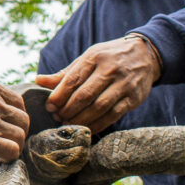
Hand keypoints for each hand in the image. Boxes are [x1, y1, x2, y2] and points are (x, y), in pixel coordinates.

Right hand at [0, 72, 29, 160]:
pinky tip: (3, 158)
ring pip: (20, 135)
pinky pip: (12, 150)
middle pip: (23, 119)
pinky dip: (10, 156)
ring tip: (7, 150)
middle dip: (19, 129)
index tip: (8, 122)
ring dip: (16, 144)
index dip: (15, 114)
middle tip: (10, 138)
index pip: (17, 101)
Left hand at [35, 35, 160, 133]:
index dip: (58, 96)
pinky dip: (98, 125)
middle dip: (67, 110)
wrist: (146, 55)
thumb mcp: (88, 58)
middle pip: (84, 95)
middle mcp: (110, 70)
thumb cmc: (109, 58)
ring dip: (80, 119)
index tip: (49, 106)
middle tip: (57, 118)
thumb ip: (65, 73)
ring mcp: (123, 84)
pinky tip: (86, 129)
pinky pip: (113, 115)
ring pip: (98, 107)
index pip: (72, 80)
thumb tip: (38, 81)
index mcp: (94, 57)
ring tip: (69, 124)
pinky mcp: (133, 98)